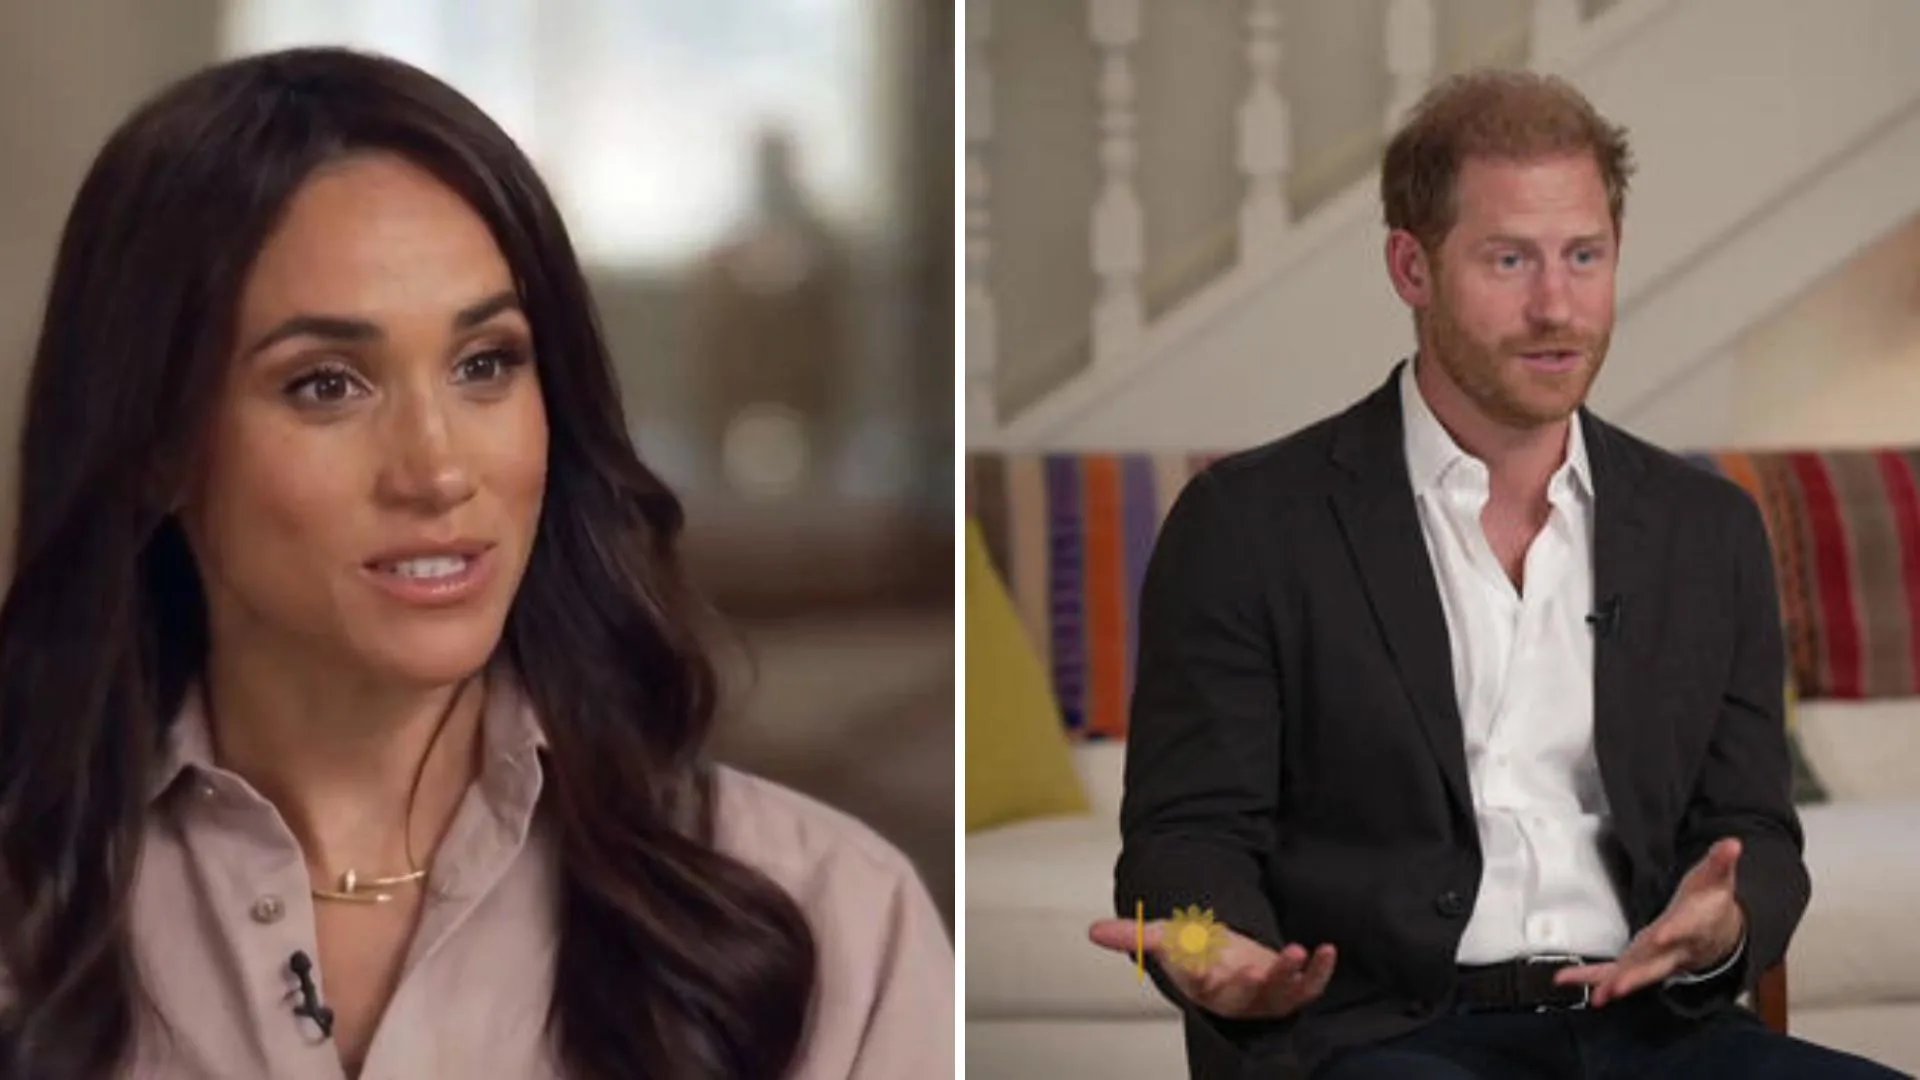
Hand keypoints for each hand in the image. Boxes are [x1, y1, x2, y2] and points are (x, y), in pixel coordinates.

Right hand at [1088, 916, 1336, 1019]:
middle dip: (1250, 984)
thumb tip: (1092, 931)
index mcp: (1203, 986)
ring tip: (1296, 950)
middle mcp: (1235, 994)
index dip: (1202, 975)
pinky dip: (1319, 971)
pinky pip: (1309, 986)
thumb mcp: (1166, 939)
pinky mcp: (1291, 988)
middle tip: (1255, 971)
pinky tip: (1326, 949)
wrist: (1227, 964)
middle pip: (1242, 994)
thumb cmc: (1196, 954)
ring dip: (1290, 975)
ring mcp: (1266, 993)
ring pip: (1279, 993)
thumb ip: (1132, 935)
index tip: (1202, 963)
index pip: (1200, 984)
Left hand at [1554, 837, 1746, 1005]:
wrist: (1718, 933)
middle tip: (1618, 987)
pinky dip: (1592, 977)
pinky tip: (1566, 980)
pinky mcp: (1640, 961)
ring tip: (1594, 996)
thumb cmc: (1710, 902)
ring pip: (1633, 974)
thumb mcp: (1717, 878)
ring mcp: (1656, 959)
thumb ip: (1721, 861)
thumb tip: (1732, 844)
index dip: (1674, 932)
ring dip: (1612, 984)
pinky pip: (1615, 971)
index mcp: (1691, 925)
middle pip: (1656, 965)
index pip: (1683, 928)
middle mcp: (1673, 949)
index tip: (1661, 936)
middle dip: (1637, 976)